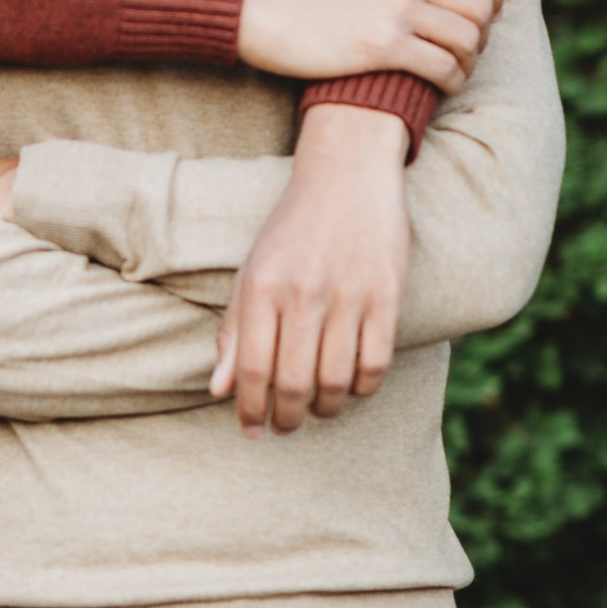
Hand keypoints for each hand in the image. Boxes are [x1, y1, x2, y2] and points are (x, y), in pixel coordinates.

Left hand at [211, 105, 407, 433]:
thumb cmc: (291, 231)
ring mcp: (349, 295)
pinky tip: (352, 387)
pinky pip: (376, 362)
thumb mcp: (251, 272)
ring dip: (325, 408)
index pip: (252, 369)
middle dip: (287, 417)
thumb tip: (219, 390)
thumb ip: (234, 331)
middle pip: (294, 382)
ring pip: (336, 380)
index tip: (250, 430)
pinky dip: (363, 387)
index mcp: (262, 287)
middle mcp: (304, 293)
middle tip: (285, 426)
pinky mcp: (387, 295)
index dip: (249, 409)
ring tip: (318, 410)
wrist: (347, 177)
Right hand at [238, 0, 499, 92]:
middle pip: (478, 5)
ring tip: (458, 67)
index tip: (484, 12)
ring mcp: (396, 8)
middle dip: (483, 30)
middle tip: (471, 46)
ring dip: (469, 58)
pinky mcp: (382, 46)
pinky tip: (443, 85)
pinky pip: (441, 66)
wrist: (251, 4)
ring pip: (466, 37)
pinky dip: (452, 80)